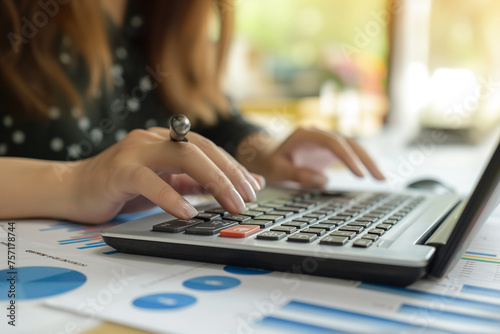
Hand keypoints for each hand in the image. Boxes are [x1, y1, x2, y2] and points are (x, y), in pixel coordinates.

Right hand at [71, 128, 263, 222]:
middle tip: (248, 198)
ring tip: (231, 204)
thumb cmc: (123, 187)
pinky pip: (149, 180)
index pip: (209, 148)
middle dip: (230, 174)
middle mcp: (155, 140)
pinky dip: (171, 196)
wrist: (73, 189)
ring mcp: (136, 151)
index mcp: (169, 141)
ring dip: (212, 181)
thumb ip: (199, 183)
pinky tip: (188, 212)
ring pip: (182, 157)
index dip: (233, 167)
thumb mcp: (169, 184)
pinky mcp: (118, 170)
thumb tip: (239, 185)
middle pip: (201, 149)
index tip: (253, 188)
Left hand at [236, 127, 384, 186]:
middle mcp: (319, 132)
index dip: (348, 158)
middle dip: (366, 160)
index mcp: (305, 134)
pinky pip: (349, 153)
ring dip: (368, 161)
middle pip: (348, 142)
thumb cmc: (268, 162)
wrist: (264, 155)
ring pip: (353, 146)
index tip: (359, 174)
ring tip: (381, 178)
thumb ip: (297, 175)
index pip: (333, 143)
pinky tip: (372, 174)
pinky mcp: (329, 149)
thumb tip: (323, 181)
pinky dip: (361, 163)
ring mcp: (325, 139)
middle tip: (379, 178)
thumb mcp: (276, 170)